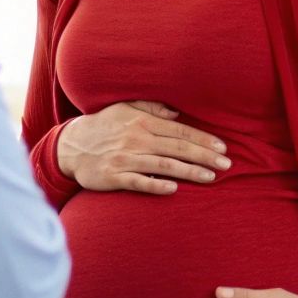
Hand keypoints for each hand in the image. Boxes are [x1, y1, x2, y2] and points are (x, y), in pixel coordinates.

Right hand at [56, 100, 229, 194]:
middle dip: (204, 156)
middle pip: (177, 148)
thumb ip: (151, 108)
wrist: (70, 146)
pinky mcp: (113, 177)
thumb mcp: (125, 108)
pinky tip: (174, 189)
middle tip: (227, 165)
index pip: (180, 131)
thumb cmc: (103, 125)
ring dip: (189, 171)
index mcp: (142, 123)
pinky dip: (156, 185)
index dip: (203, 139)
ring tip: (210, 177)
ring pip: (163, 165)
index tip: (222, 148)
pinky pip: (138, 182)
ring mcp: (125, 159)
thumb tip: (176, 114)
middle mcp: (136, 140)